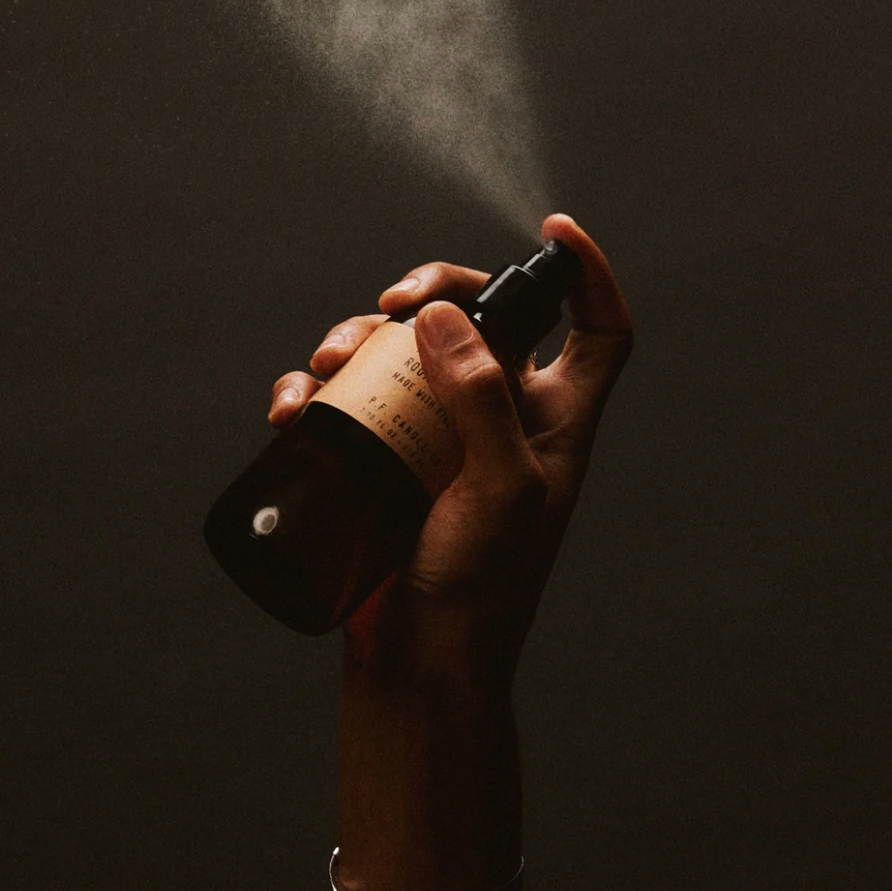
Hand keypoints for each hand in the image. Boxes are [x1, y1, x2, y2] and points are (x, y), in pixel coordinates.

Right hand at [267, 215, 633, 684]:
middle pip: (477, 318)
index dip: (589, 275)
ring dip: (357, 338)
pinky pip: (347, 401)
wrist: (417, 661)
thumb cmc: (480, 590)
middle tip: (391, 301)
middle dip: (434, 290)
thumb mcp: (501, 490)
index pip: (597, 331)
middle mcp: (499, 418)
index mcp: (555, 421)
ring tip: (325, 367)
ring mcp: (434, 436)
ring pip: (401, 352)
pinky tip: (293, 408)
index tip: (552, 229)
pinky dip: (315, 391)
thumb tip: (440, 314)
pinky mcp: (377, 458)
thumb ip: (481, 398)